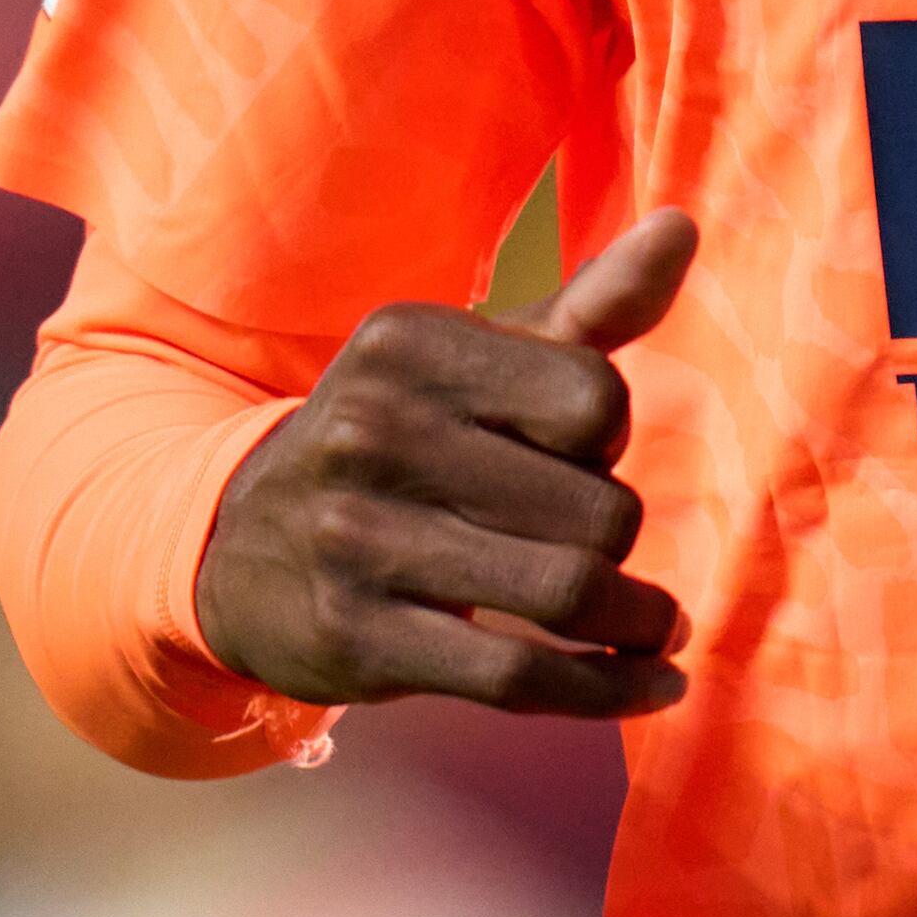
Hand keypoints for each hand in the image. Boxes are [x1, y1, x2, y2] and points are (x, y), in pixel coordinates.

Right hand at [194, 207, 703, 717]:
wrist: (233, 546)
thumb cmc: (396, 441)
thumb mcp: (474, 359)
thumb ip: (589, 306)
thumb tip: (684, 228)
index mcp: (408, 345)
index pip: (593, 399)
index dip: (608, 438)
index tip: (576, 456)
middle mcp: (372, 431)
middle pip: (594, 505)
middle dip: (616, 534)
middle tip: (588, 542)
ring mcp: (357, 539)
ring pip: (566, 591)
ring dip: (636, 620)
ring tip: (651, 625)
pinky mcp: (358, 639)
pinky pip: (520, 677)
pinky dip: (607, 688)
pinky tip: (652, 685)